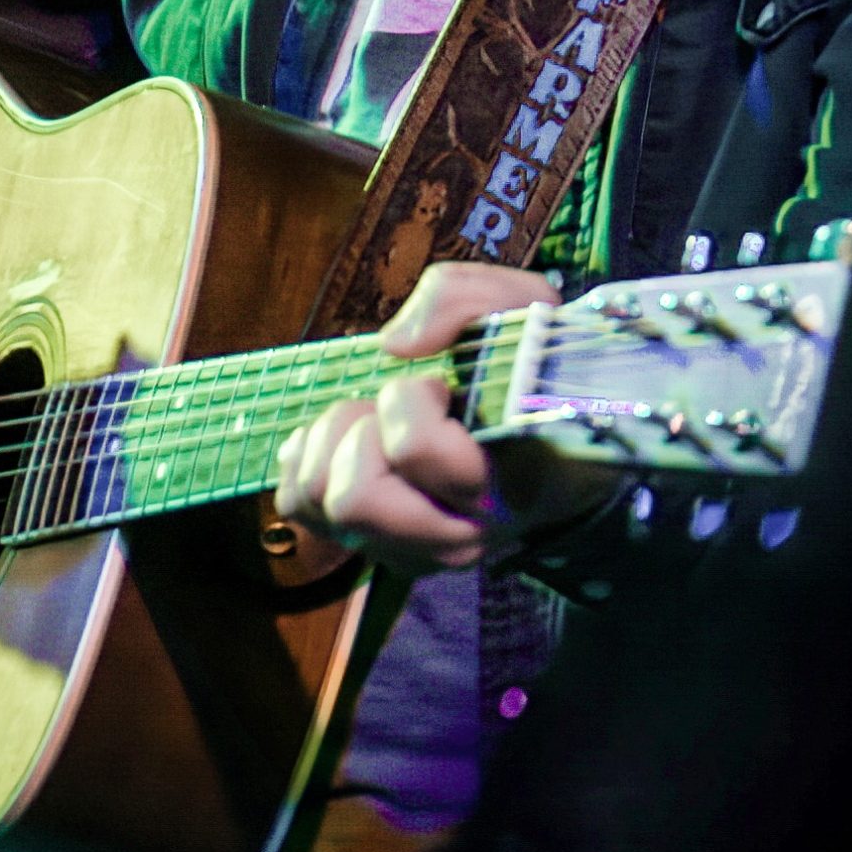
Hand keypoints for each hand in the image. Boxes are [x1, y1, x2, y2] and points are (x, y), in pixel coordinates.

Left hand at [272, 260, 618, 577]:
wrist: (555, 434)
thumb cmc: (535, 372)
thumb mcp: (525, 308)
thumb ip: (462, 300)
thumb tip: (394, 344)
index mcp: (505, 488)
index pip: (417, 451)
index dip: (413, 400)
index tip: (445, 388)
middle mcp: (457, 539)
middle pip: (354, 500)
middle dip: (362, 432)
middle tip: (395, 410)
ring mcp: (410, 551)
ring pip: (318, 502)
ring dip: (334, 442)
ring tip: (377, 424)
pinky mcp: (370, 545)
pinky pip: (297, 502)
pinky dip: (309, 458)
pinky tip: (352, 441)